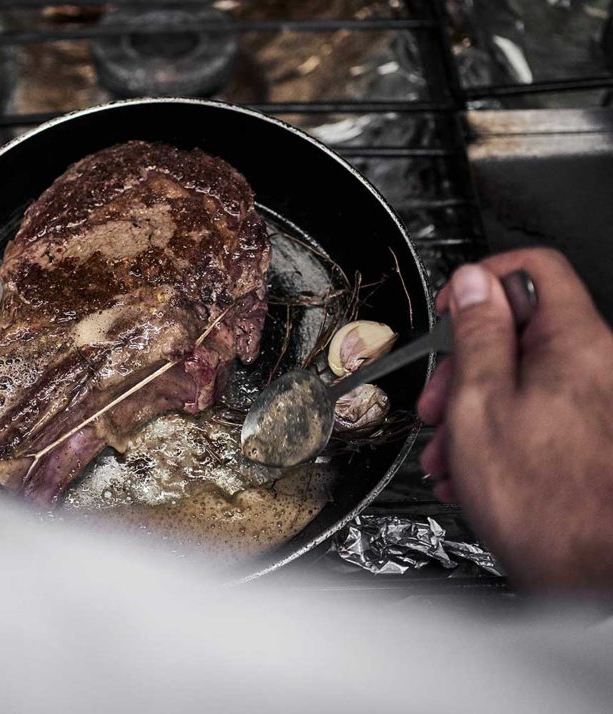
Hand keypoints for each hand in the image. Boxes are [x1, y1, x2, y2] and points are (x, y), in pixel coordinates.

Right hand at [417, 248, 612, 591]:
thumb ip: (476, 336)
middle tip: (438, 400)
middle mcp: (594, 365)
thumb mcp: (480, 405)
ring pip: (521, 379)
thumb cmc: (544, 501)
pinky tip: (470, 469)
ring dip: (471, 409)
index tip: (452, 311)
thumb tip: (473, 285)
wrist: (592, 574)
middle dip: (464, 364)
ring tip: (447, 451)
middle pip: (519, 331)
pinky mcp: (588, 437)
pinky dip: (497, 433)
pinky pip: (535, 414)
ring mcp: (593, 402)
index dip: (481, 282)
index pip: (532, 270)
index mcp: (572, 342)